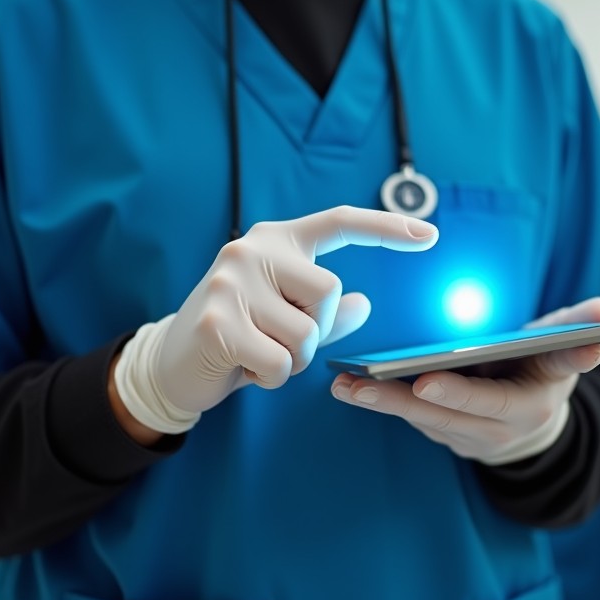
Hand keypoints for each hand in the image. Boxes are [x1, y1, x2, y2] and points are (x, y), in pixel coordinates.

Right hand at [112, 206, 438, 437]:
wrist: (170, 362)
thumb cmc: (237, 334)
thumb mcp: (284, 315)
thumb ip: (326, 311)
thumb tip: (366, 304)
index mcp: (275, 239)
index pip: (338, 222)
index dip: (386, 227)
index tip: (430, 235)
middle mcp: (251, 250)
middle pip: (330, 291)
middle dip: (319, 329)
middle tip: (281, 338)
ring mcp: (230, 283)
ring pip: (307, 334)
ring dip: (293, 359)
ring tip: (258, 352)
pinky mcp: (218, 322)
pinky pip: (280, 363)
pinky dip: (271, 378)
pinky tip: (243, 367)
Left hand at [331, 297, 599, 464]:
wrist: (532, 425)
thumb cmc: (544, 374)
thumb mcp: (563, 353)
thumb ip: (577, 332)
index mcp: (527, 406)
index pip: (494, 401)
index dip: (460, 393)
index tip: (430, 379)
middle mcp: (495, 429)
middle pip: (446, 414)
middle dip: (407, 399)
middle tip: (373, 384)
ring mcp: (465, 436)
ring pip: (421, 420)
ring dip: (382, 404)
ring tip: (345, 385)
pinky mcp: (442, 434)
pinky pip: (410, 419)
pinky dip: (381, 403)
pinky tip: (349, 386)